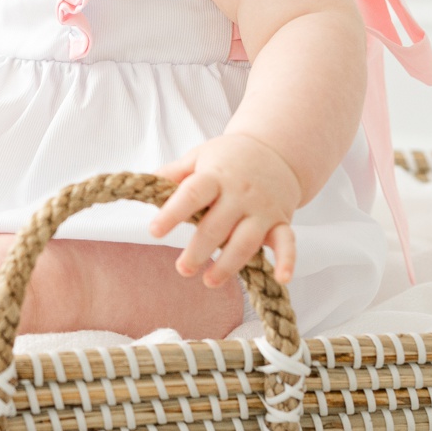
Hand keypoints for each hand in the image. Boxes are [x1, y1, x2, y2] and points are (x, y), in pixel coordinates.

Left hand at [147, 133, 301, 285]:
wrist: (276, 149)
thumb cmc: (230, 157)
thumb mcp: (200, 156)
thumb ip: (174, 172)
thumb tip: (144, 183)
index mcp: (215, 176)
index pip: (192, 194)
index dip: (173, 213)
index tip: (154, 231)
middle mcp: (240, 193)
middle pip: (217, 225)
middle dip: (199, 250)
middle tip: (182, 269)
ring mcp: (263, 209)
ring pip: (247, 240)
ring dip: (229, 264)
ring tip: (209, 281)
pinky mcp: (281, 221)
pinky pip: (287, 242)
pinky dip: (287, 260)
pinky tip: (281, 279)